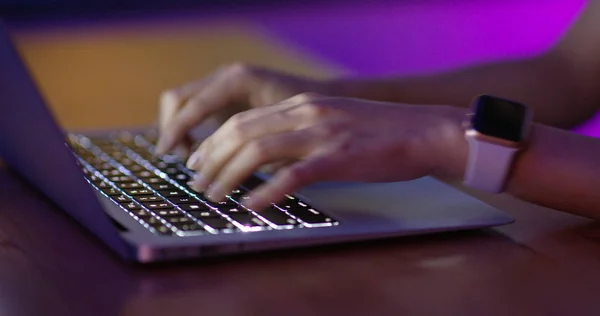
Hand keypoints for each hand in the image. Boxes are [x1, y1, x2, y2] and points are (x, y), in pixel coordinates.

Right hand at [155, 63, 335, 155]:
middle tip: (184, 162)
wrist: (327, 100)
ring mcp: (223, 83)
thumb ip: (251, 150)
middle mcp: (226, 76)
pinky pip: (194, 108)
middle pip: (178, 99)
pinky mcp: (225, 95)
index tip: (167, 154)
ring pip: (182, 103)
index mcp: (237, 81)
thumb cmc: (308, 119)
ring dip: (179, 131)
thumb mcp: (280, 135)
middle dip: (173, 130)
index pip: (194, 105)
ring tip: (193, 161)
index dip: (177, 131)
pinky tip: (203, 152)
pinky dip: (190, 129)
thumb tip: (224, 175)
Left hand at [185, 93, 468, 210]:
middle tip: (196, 182)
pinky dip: (266, 190)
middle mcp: (307, 113)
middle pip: (242, 131)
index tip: (199, 160)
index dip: (214, 141)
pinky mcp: (339, 157)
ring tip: (213, 195)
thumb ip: (301, 132)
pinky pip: (294, 174)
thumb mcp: (334, 122)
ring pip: (259, 150)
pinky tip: (251, 204)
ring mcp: (323, 134)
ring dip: (228, 174)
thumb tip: (269, 156)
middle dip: (211, 158)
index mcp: (303, 105)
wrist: (426, 131)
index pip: (244, 120)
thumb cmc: (382, 132)